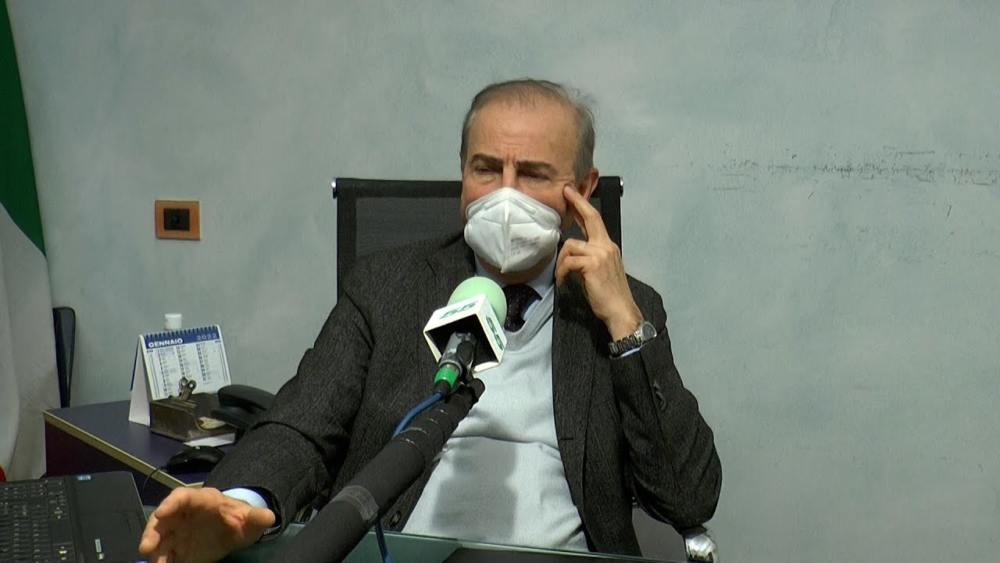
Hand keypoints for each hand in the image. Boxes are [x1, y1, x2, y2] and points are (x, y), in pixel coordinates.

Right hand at [139, 486, 274, 562]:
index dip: (170, 504)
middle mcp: (184, 514)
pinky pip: (165, 553)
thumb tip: (270, 517)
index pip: (182, 497)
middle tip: (146, 547)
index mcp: (201, 500)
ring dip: (154, 549)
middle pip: (163, 518)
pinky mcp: (177, 548)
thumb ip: (257, 517)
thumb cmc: (239, 518)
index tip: (161, 513)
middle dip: (153, 531)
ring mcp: (178, 531)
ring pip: (160, 538)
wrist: (235, 529)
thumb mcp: (250, 518)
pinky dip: (162, 560)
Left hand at [556, 186, 642, 339]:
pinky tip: (564, 282)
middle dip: (577, 203)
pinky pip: (569, 261)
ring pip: (571, 245)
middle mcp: (606, 246)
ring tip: (562, 276)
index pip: (595, 221)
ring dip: (562, 261)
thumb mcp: (600, 271)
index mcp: (608, 247)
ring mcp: (600, 254)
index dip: (584, 206)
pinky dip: (563, 272)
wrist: (620, 310)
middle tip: (566, 192)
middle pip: (591, 217)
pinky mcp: (592, 264)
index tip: (573, 195)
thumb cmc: (609, 296)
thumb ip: (589, 258)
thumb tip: (573, 253)